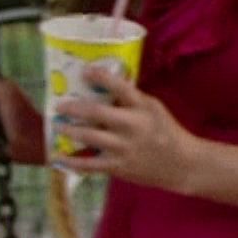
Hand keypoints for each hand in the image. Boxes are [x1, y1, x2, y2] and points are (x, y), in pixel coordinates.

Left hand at [51, 65, 204, 191]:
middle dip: (74, 108)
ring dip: (69, 130)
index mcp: (143, 108)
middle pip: (97, 114)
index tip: (85, 70)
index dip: (101, 78)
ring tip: (56, 125)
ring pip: (90, 137)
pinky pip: (90, 165)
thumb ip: (132, 99)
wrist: (181, 163)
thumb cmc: (166, 131)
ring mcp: (124, 148)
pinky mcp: (118, 166)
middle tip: (60, 105)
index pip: (121, 88)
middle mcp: (132, 126)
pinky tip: (57, 158)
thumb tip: (103, 87)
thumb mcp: (154, 109)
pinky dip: (72, 162)